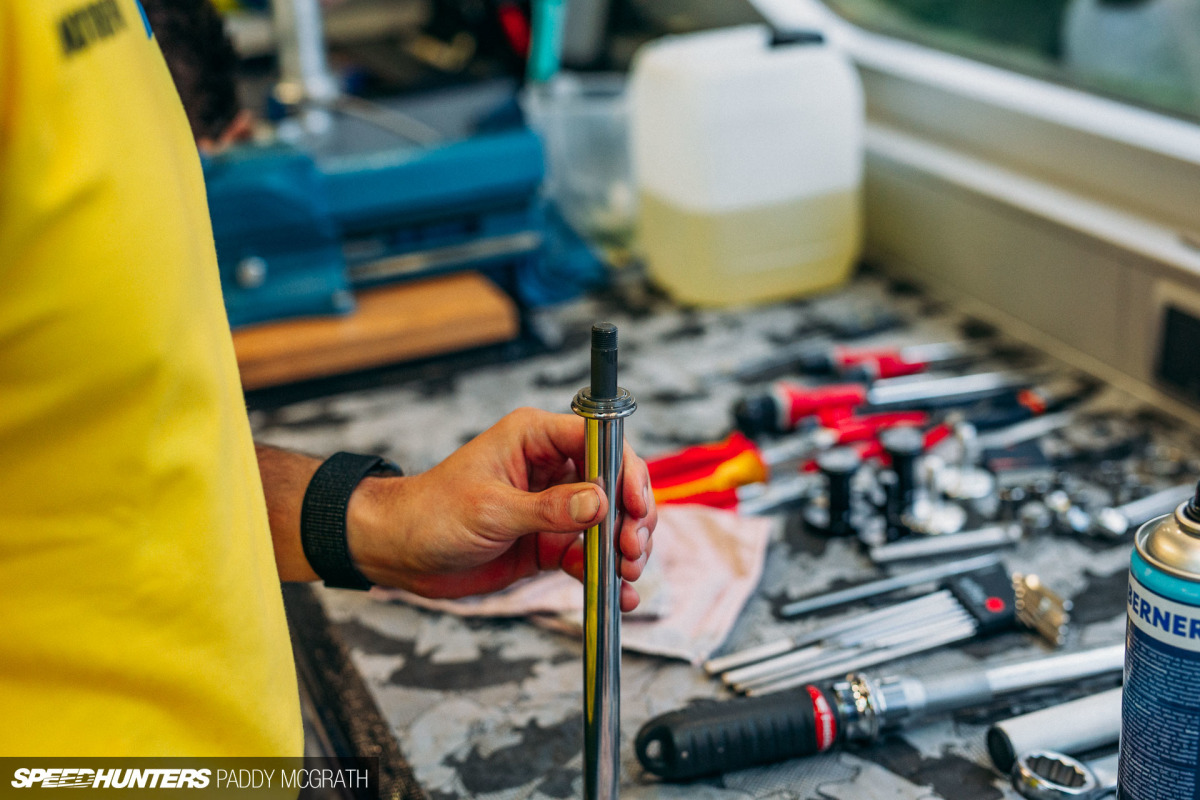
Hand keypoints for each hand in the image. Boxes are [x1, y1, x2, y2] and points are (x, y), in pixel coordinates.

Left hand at [346, 408, 656, 610]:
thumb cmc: (431, 513)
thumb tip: (600, 502)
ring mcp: (553, 506)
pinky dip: (605, 575)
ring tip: (627, 574)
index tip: (635, 505)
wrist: (400, 553)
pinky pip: (588, 555)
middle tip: (631, 550)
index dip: (625, 470)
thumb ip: (548, 508)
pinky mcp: (549, 542)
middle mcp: (551, 467)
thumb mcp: (491, 509)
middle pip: (613, 482)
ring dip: (624, 548)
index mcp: (535, 438)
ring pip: (608, 522)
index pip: (599, 440)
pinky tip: (618, 595)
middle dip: (631, 516)